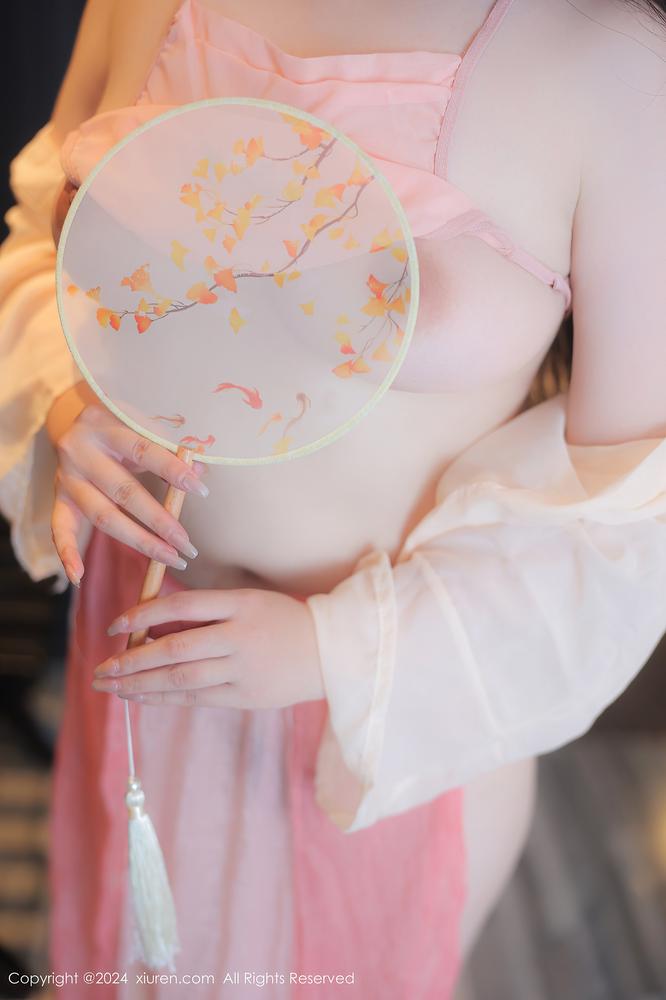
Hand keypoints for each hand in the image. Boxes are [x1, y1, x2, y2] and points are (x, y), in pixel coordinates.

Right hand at [47, 383, 207, 586]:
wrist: (75, 419)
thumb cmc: (121, 426)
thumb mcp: (144, 426)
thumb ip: (171, 448)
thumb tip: (201, 470)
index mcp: (106, 426)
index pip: (145, 451)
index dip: (174, 471)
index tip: (201, 490)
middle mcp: (81, 451)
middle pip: (124, 492)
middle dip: (160, 521)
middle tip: (188, 545)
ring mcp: (66, 477)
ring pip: (102, 516)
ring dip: (138, 542)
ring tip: (169, 559)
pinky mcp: (58, 496)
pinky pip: (59, 528)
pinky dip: (67, 554)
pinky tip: (78, 577)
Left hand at [91, 588, 324, 708]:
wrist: (330, 653)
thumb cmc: (282, 622)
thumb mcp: (248, 602)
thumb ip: (206, 613)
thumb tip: (153, 627)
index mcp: (240, 604)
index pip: (182, 605)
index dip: (143, 614)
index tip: (115, 625)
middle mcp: (239, 637)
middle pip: (175, 648)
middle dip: (131, 661)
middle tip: (100, 669)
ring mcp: (243, 670)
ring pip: (181, 679)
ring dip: (140, 684)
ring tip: (111, 687)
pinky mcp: (245, 696)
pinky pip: (196, 698)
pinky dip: (164, 698)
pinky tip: (141, 697)